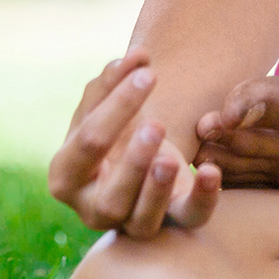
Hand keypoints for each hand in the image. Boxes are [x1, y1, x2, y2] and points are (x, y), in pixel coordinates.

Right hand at [47, 51, 221, 236]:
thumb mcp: (106, 105)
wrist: (137, 159)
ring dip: (158, 188)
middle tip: (156, 124)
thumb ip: (113, 80)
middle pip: (111, 195)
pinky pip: (189, 219)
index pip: (88, 144)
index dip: (116, 107)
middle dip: (134, 161)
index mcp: (67, 174)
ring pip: (142, 220)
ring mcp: (131, 222)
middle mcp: (93, 208)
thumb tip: (136, 57)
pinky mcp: (172, 221)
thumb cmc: (114, 130)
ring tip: (171, 159)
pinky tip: (210, 170)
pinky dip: (203, 197)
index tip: (147, 72)